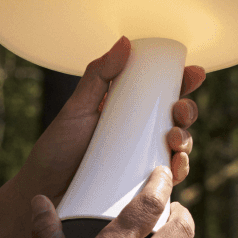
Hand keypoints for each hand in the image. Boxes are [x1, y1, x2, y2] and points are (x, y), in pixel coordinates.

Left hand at [0, 39, 203, 237]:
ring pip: (177, 149)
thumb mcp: (76, 110)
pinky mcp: (141, 190)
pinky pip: (169, 181)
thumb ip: (97, 76)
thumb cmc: (55, 152)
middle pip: (175, 120)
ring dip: (186, 140)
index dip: (182, 82)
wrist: (43, 196)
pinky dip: (178, 172)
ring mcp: (141, 163)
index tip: (194, 73)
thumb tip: (124, 42)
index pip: (160, 93)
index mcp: (125, 113)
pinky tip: (175, 166)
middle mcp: (138, 137)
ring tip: (173, 139)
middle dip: (187, 111)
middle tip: (179, 110)